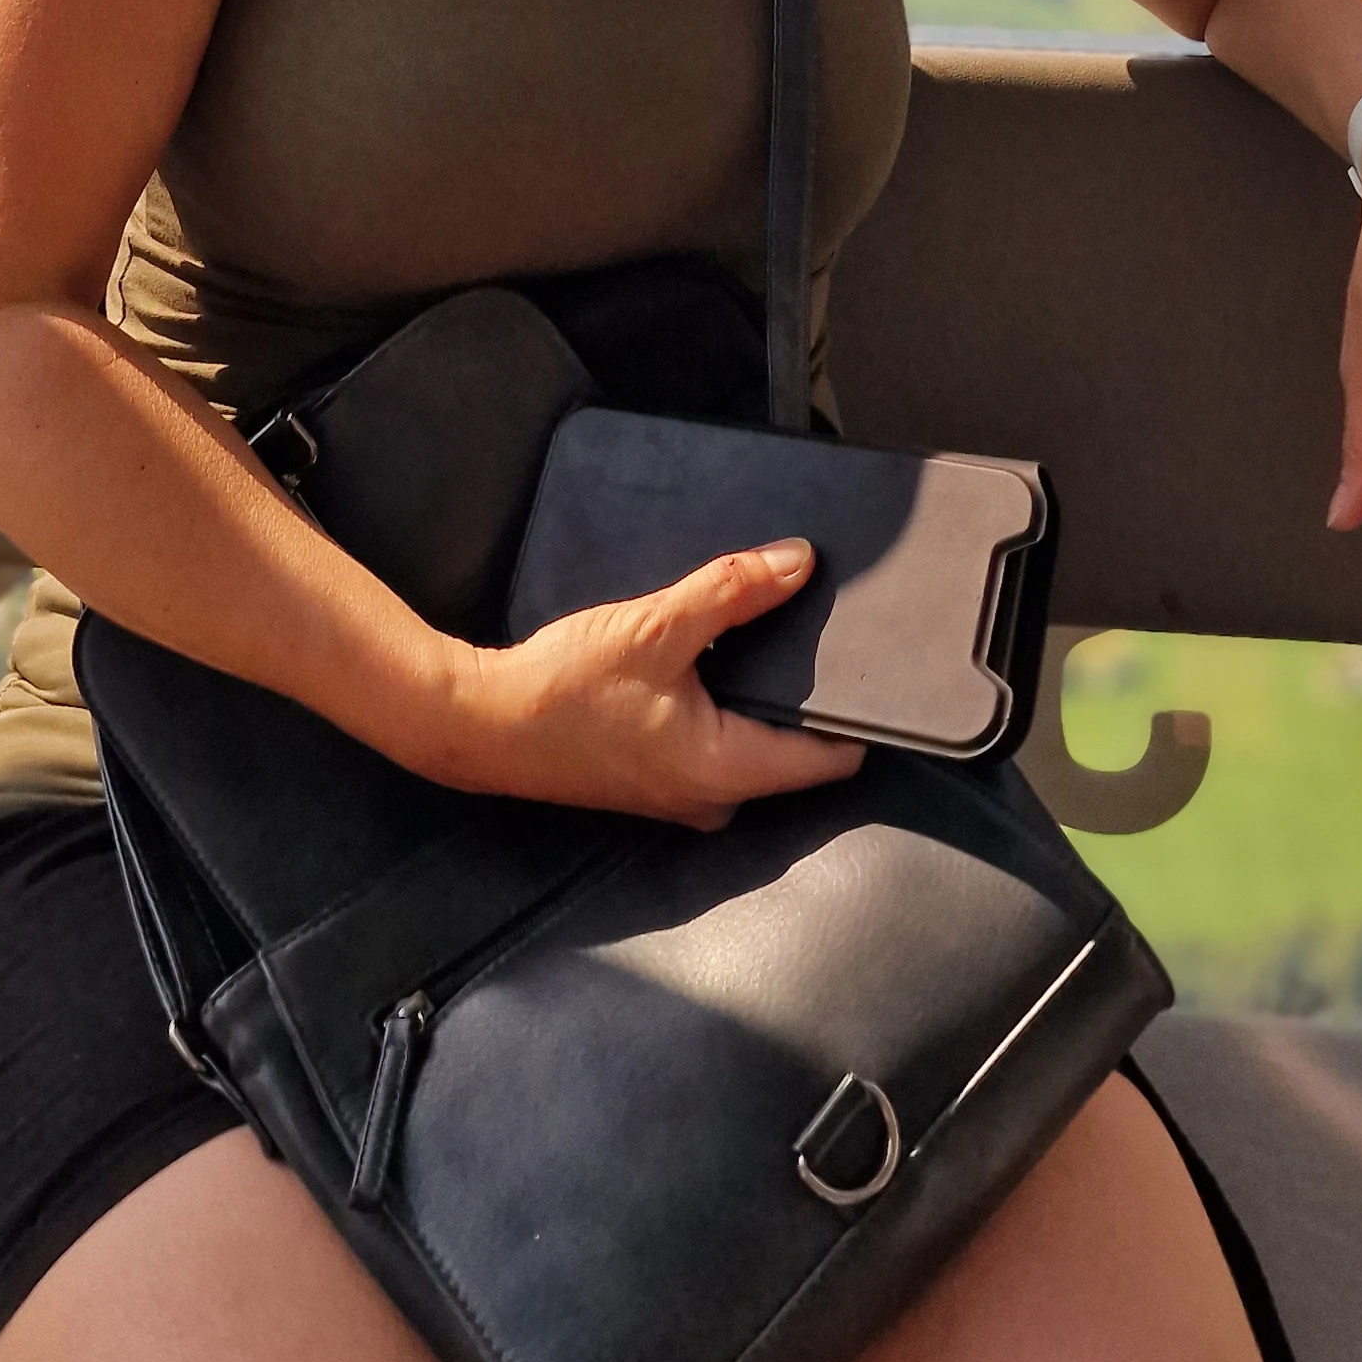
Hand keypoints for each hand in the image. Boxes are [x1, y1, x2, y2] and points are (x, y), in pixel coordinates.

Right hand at [437, 538, 863, 828]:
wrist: (483, 723)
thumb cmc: (564, 688)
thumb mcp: (656, 626)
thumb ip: (732, 591)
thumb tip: (799, 562)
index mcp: (726, 774)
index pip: (830, 759)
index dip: (860, 711)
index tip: (879, 662)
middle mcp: (715, 800)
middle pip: (795, 751)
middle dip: (809, 694)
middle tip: (823, 629)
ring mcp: (685, 796)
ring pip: (754, 745)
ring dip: (762, 696)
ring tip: (771, 633)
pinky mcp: (659, 779)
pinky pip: (719, 744)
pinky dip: (727, 704)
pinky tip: (715, 658)